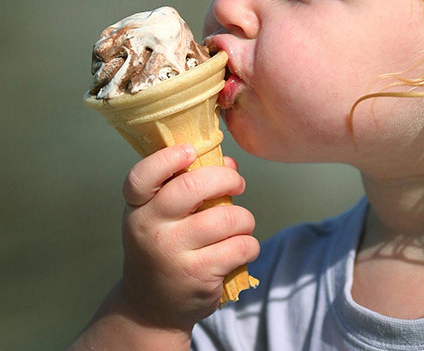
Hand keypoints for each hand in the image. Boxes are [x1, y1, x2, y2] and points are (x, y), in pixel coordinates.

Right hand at [119, 144, 259, 332]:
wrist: (151, 308)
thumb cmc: (165, 247)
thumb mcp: (162, 217)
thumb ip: (190, 186)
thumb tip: (229, 164)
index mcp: (138, 208)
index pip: (142, 177)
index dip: (167, 158)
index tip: (190, 151)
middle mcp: (150, 229)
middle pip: (193, 188)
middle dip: (226, 180)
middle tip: (237, 184)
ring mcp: (173, 253)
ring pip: (227, 218)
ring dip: (245, 219)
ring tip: (240, 225)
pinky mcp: (198, 275)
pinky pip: (240, 246)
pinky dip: (250, 245)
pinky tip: (242, 249)